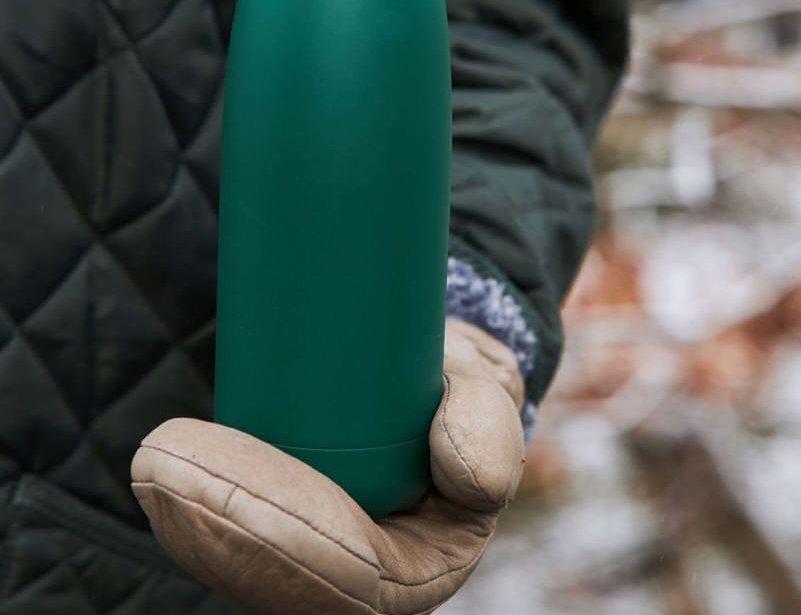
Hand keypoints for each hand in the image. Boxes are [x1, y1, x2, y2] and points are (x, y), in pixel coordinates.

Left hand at [131, 319, 525, 613]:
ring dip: (194, 523)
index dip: (286, 539)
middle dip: (222, 526)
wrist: (439, 374)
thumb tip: (462, 471)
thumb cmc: (463, 386)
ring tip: (157, 459)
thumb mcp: (488, 390)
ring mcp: (325, 551)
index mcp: (427, 562)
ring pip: (253, 565)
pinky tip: (159, 468)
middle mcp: (370, 576)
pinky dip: (193, 512)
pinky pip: (238, 537)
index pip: (353, 578)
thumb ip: (489, 419)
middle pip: (288, 581)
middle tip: (164, 458)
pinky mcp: (290, 519)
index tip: (232, 473)